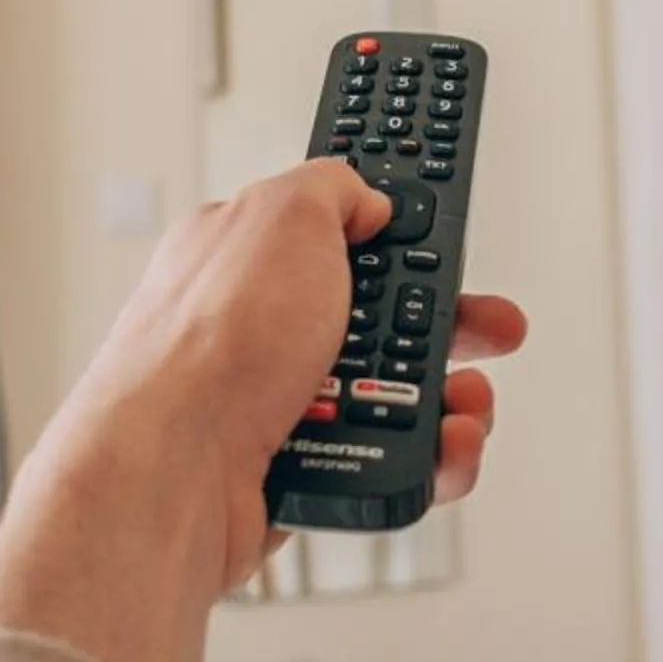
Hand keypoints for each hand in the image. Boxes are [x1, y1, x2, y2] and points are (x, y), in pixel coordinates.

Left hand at [0, 161, 526, 661]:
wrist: (175, 473)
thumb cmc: (210, 345)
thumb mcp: (285, 212)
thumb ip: (331, 188)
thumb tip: (366, 200)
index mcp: (252, 255)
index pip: (342, 233)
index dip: (400, 236)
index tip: (446, 239)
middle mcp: (263, 329)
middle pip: (386, 320)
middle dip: (450, 326)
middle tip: (488, 329)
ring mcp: (283, 402)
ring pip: (400, 398)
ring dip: (450, 399)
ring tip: (458, 406)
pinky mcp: (303, 469)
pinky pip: (391, 462)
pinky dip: (428, 459)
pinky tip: (439, 451)